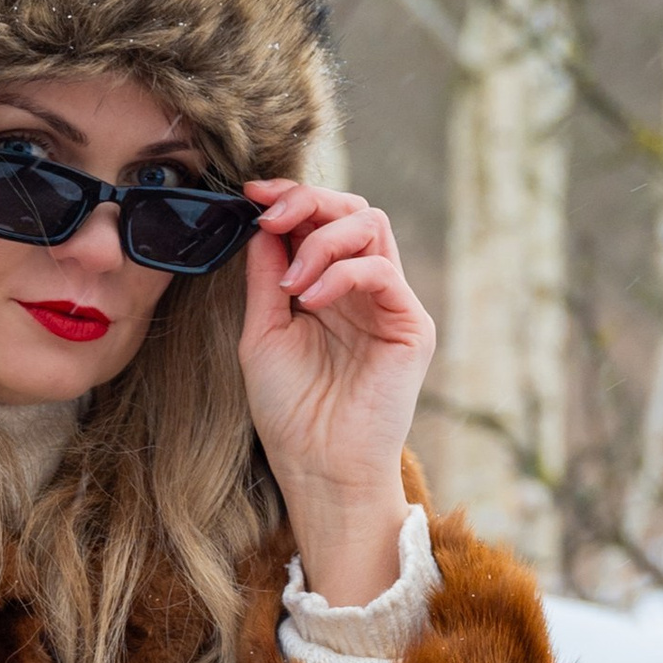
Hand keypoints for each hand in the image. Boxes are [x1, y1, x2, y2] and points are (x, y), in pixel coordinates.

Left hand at [237, 179, 434, 604]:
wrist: (319, 468)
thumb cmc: (290, 412)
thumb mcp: (263, 332)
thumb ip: (265, 277)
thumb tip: (261, 223)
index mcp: (329, 289)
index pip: (321, 222)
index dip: (290, 199)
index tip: (251, 195)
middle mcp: (364, 290)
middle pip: (352, 210)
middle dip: (307, 202)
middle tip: (270, 216)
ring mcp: (390, 305)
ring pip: (371, 226)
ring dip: (322, 238)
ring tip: (291, 281)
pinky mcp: (410, 326)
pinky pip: (381, 271)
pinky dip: (341, 273)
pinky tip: (310, 299)